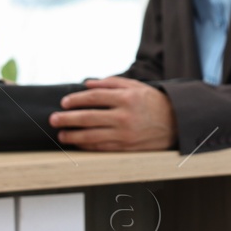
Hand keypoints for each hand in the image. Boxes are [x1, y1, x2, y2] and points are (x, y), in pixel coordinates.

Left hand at [49, 76, 177, 151]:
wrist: (177, 123)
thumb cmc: (154, 103)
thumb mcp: (136, 86)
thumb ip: (111, 83)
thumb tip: (87, 84)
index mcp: (126, 98)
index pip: (94, 98)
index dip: (76, 100)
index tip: (64, 103)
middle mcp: (124, 116)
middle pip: (88, 117)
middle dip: (67, 118)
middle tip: (53, 119)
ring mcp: (125, 133)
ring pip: (92, 135)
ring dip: (73, 135)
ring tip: (61, 134)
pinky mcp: (127, 147)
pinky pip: (101, 147)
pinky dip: (86, 145)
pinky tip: (77, 142)